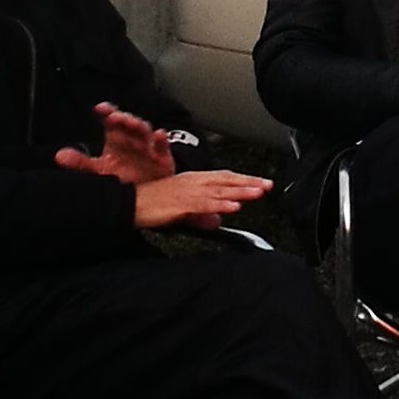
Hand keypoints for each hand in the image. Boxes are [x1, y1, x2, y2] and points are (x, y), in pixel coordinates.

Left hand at [52, 100, 178, 185]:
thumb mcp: (100, 171)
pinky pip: (162, 148)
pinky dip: (160, 141)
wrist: (150, 194)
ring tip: (131, 123)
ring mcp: (148, 147)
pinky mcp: (163, 159)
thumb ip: (80, 164)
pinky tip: (158, 135)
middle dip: (122, 118)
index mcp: (117, 138)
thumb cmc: (125, 177)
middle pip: (128, 123)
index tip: (99, 109)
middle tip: (114, 117)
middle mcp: (132, 139)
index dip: (106, 112)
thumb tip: (59, 156)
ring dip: (138, 125)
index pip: (111, 121)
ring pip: (144, 132)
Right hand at [133, 168, 272, 232]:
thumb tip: (219, 220)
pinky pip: (205, 204)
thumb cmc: (152, 204)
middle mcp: (194, 181)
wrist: (130, 204)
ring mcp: (188, 191)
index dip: (244, 180)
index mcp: (194, 180)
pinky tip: (233, 207)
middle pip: (226, 181)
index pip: (224, 178)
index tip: (262, 183)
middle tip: (268, 185)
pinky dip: (220, 204)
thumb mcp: (183, 210)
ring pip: (220, 190)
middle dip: (249, 183)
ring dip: (240, 191)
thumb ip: (202, 215)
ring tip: (258, 193)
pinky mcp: (181, 203)